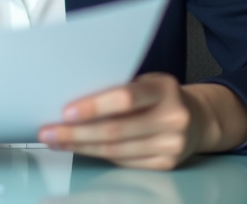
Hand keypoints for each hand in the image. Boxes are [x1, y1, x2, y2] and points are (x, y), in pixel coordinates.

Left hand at [37, 74, 246, 169]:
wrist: (198, 119)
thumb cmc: (160, 96)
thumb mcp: (147, 82)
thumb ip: (119, 88)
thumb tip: (71, 97)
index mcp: (165, 89)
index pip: (125, 98)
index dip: (94, 106)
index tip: (65, 112)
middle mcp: (173, 118)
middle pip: (116, 131)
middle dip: (76, 133)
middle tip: (49, 132)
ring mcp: (171, 145)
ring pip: (116, 151)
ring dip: (81, 147)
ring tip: (56, 141)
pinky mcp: (166, 164)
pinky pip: (124, 162)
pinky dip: (98, 156)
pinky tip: (80, 149)